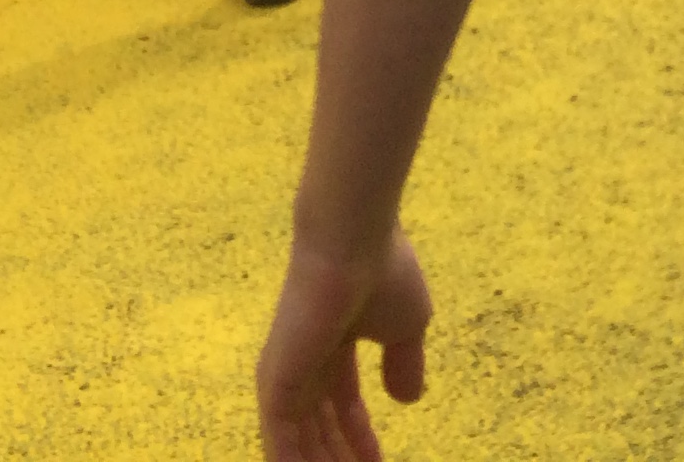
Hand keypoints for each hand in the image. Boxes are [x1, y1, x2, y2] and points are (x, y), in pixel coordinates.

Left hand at [258, 231, 433, 461]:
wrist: (354, 242)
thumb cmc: (384, 273)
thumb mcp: (407, 325)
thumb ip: (404, 363)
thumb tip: (407, 399)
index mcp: (334, 344)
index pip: (342, 403)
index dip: (361, 437)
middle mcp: (304, 363)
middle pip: (320, 428)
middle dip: (341, 457)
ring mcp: (286, 375)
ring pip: (299, 442)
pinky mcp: (276, 385)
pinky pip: (282, 444)